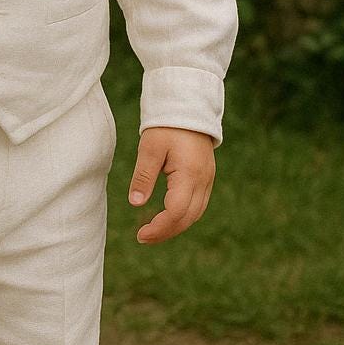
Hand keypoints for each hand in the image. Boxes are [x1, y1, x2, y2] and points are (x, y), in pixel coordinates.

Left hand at [128, 126, 215, 243]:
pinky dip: (184, 216)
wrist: (189, 107)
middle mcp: (203, 181)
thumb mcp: (149, 148)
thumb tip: (135, 203)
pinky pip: (198, 204)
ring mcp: (208, 179)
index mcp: (189, 174)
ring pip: (195, 214)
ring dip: (176, 226)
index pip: (176, 212)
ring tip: (153, 231)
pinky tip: (168, 217)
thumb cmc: (167, 126)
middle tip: (143, 237)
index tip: (141, 234)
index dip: (159, 227)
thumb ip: (143, 177)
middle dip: (166, 232)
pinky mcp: (207, 177)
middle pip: (188, 218)